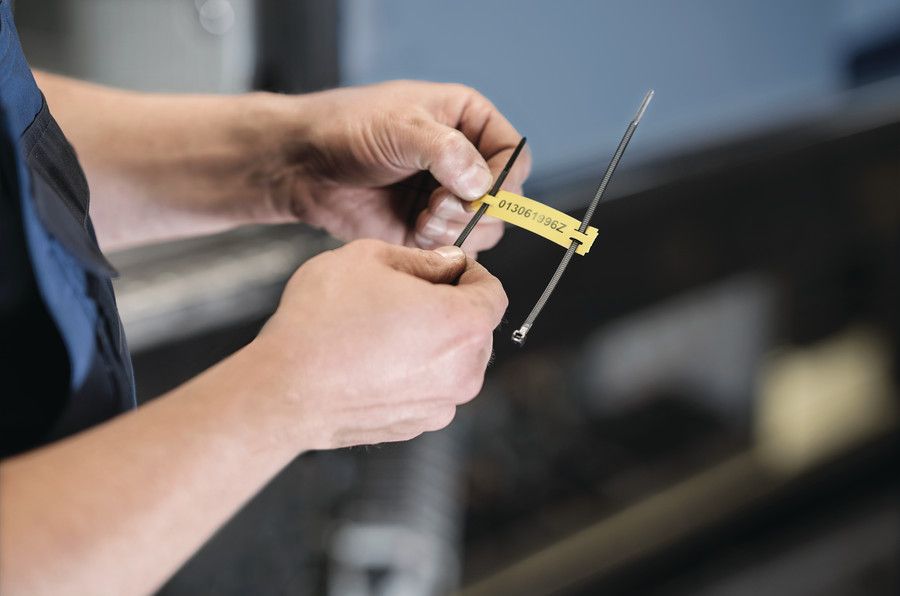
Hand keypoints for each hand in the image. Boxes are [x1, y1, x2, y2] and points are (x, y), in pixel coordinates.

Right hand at [254, 239, 507, 448]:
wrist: (283, 390)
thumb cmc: (321, 321)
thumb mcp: (368, 257)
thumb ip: (422, 258)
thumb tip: (448, 264)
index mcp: (463, 324)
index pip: (494, 292)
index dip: (470, 273)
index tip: (443, 270)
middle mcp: (464, 371)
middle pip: (477, 329)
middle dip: (451, 307)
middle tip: (404, 296)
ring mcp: (441, 405)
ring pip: (454, 361)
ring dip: (433, 342)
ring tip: (382, 330)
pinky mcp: (417, 426)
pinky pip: (430, 389)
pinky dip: (414, 373)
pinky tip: (374, 361)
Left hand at [269, 81, 530, 254]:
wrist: (304, 165)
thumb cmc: (348, 129)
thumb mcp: (400, 126)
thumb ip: (446, 151)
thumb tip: (482, 184)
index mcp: (468, 122)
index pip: (514, 156)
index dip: (505, 179)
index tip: (480, 192)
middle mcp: (465, 161)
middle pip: (506, 200)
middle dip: (476, 209)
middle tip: (438, 205)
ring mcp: (447, 198)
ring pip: (485, 229)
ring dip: (457, 230)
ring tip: (422, 218)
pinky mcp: (428, 230)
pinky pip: (456, 249)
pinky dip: (441, 248)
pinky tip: (413, 232)